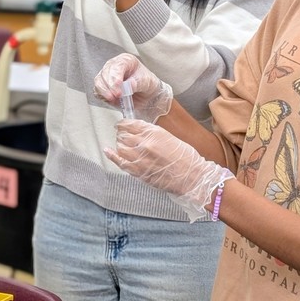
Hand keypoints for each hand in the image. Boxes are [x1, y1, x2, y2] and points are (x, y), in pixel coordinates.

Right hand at [93, 53, 172, 122]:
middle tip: (117, 95)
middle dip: (110, 85)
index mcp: (126, 60)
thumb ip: (136, 83)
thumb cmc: (147, 84)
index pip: (117, 65)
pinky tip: (110, 100)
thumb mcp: (146, 82)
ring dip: (104, 91)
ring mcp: (107, 76)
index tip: (119, 85)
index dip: (116, 75)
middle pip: (106, 72)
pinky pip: (97, 91)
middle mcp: (114, 66)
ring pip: (99, 81)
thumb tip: (126, 86)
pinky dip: (102, 96)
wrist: (146, 96)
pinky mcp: (103, 87)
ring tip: (112, 98)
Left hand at [104, 119, 232, 221]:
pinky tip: (107, 151)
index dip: (123, 124)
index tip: (121, 125)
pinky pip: (119, 161)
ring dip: (120, 146)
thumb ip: (152, 134)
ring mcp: (140, 157)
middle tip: (123, 137)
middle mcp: (144, 143)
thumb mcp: (169, 137)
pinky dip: (111, 155)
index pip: (130, 124)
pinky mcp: (138, 171)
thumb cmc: (185, 157)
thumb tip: (139, 132)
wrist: (192, 176)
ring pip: (120, 147)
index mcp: (154, 132)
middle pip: (123, 135)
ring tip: (123, 147)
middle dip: (122, 135)